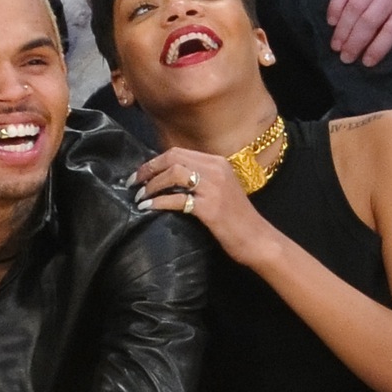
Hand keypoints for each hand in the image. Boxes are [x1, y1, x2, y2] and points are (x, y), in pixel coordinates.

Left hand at [131, 146, 267, 263]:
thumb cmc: (236, 220)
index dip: (154, 161)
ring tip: (140, 197)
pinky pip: (177, 199)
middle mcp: (216, 169)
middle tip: (134, 184)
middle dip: (148, 169)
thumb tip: (167, 180)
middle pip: (173, 158)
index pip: (178, 152)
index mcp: (218, 162)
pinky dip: (158, 202)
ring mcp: (214, 187)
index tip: (140, 174)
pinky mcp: (210, 208)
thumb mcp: (220, 190)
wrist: (257, 239)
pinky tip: (148, 208)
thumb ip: (199, 180)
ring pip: (174, 174)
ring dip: (152, 184)